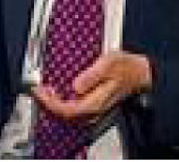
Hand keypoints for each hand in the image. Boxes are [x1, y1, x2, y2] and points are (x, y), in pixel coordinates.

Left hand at [31, 51, 151, 123]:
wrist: (142, 73)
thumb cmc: (127, 67)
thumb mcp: (110, 63)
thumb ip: (92, 75)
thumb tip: (76, 85)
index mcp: (95, 102)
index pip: (66, 110)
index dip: (49, 102)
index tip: (38, 90)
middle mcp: (93, 110)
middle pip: (63, 115)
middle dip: (47, 104)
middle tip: (37, 89)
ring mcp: (93, 109)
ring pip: (67, 114)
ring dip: (52, 104)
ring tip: (44, 90)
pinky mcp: (94, 105)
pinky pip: (73, 110)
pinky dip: (61, 103)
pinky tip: (58, 92)